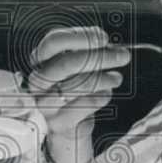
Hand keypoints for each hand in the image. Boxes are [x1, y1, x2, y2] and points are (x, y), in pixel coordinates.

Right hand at [27, 26, 129, 140]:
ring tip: (115, 78)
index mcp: (40, 61)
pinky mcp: (59, 121)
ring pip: (79, 84)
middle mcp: (39, 81)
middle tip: (122, 56)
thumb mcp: (77, 67)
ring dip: (105, 79)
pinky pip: (86, 104)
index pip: (54, 42)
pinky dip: (101, 97)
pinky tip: (104, 94)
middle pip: (67, 63)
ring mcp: (46, 103)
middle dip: (99, 57)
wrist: (69, 124)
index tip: (102, 38)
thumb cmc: (73, 90)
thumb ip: (87, 51)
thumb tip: (106, 44)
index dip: (80, 37)